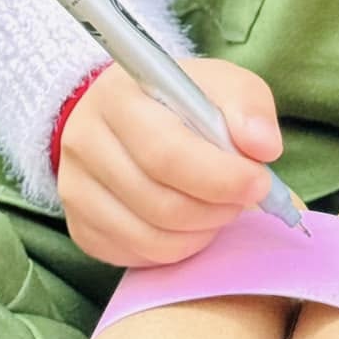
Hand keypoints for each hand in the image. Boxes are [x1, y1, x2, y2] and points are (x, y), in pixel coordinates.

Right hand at [57, 57, 283, 268]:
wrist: (127, 115)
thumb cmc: (181, 100)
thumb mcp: (220, 84)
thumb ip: (247, 106)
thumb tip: (263, 147)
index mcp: (118, 96)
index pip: (166, 151)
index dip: (219, 176)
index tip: (259, 182)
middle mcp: (84, 141)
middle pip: (158, 201)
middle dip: (216, 208)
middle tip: (244, 198)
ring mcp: (74, 188)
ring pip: (150, 236)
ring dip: (201, 231)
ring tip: (220, 207)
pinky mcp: (79, 226)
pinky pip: (137, 255)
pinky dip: (177, 247)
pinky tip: (191, 222)